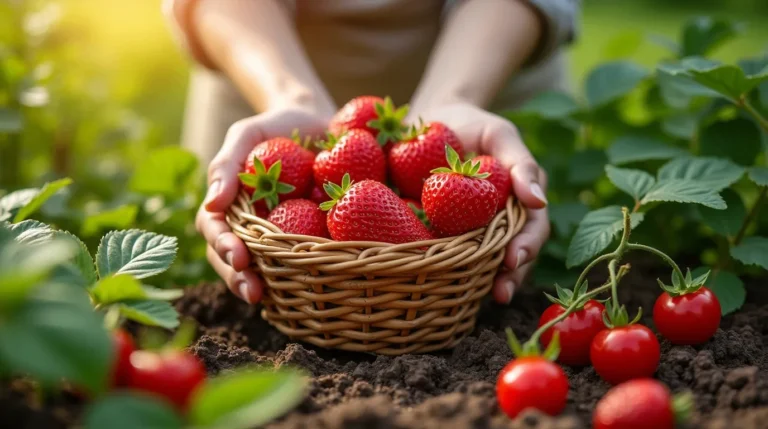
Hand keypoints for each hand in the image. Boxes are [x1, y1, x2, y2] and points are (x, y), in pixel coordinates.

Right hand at [197, 107, 328, 303]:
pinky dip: (302, 276)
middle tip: (252, 292)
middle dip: (238, 279)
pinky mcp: (307, 238)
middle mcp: (249, 227)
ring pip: (263, 268)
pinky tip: (314, 288)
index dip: (223, 247)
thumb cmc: (276, 127)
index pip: (215, 231)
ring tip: (270, 300)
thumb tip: (212, 203)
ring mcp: (277, 236)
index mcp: (229, 206)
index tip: (239, 257)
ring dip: (264, 286)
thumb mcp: (248, 134)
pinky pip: (301, 261)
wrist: (318, 124)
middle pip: (233, 260)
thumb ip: (227, 164)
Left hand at [408, 103, 549, 303]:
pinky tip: (436, 283)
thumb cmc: (469, 124)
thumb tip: (539, 200)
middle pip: (511, 255)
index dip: (526, 247)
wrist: (426, 121)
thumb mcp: (498, 134)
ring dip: (482, 283)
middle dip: (509, 277)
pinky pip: (446, 254)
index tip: (513, 260)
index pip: (532, 229)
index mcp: (519, 201)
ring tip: (479, 301)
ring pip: (482, 263)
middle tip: (498, 293)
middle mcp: (499, 221)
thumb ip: (520, 163)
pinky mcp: (441, 233)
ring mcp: (470, 230)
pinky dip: (445, 269)